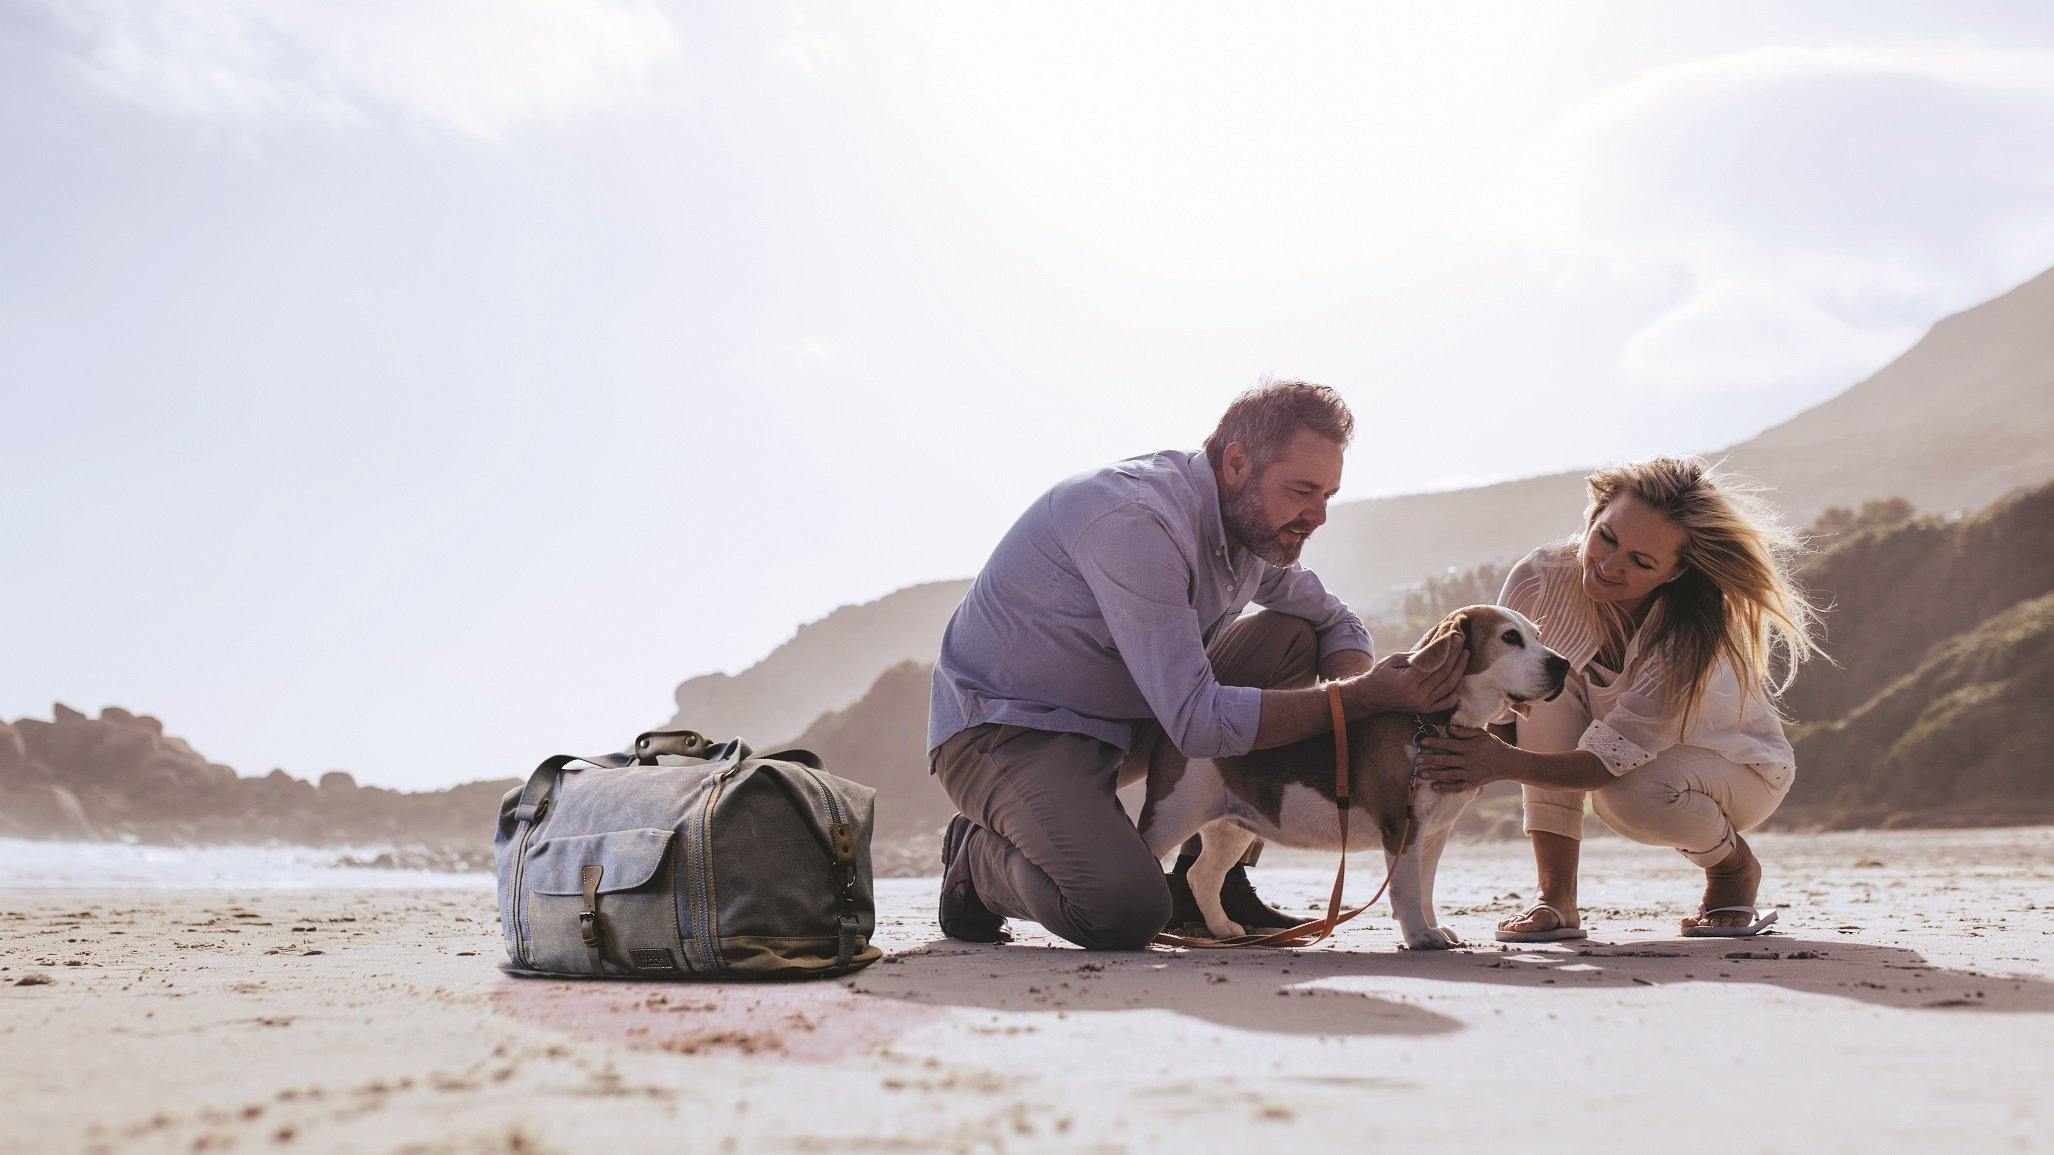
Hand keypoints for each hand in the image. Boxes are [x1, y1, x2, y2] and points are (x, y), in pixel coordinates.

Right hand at [1348, 643, 1463, 714]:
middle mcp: (1417, 695)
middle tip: (1462, 641)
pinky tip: (1461, 679)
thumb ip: (1416, 656)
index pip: (1433, 663)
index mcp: (1407, 682)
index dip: (1446, 649)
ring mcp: (1422, 704)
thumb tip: (1438, 648)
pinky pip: (1446, 702)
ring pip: (1448, 686)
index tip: (1454, 637)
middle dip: (1455, 655)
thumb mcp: (1394, 660)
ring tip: (1464, 655)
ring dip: (1459, 669)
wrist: (1370, 697)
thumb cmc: (1380, 674)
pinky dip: (1456, 691)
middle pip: (1443, 673)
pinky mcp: (1425, 709)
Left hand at [1414, 725, 1521, 792]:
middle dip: (1431, 759)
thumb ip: (1464, 731)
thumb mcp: (1481, 734)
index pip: (1449, 745)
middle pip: (1447, 760)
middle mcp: (1469, 761)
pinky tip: (1435, 787)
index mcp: (1470, 747)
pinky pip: (1458, 787)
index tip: (1422, 743)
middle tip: (1417, 760)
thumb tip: (1448, 728)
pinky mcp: (1473, 783)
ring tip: (1421, 774)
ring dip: (1435, 774)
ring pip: (1450, 774)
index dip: (1435, 743)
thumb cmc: (1492, 745)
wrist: (1508, 763)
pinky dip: (1447, 788)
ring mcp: (1471, 773)